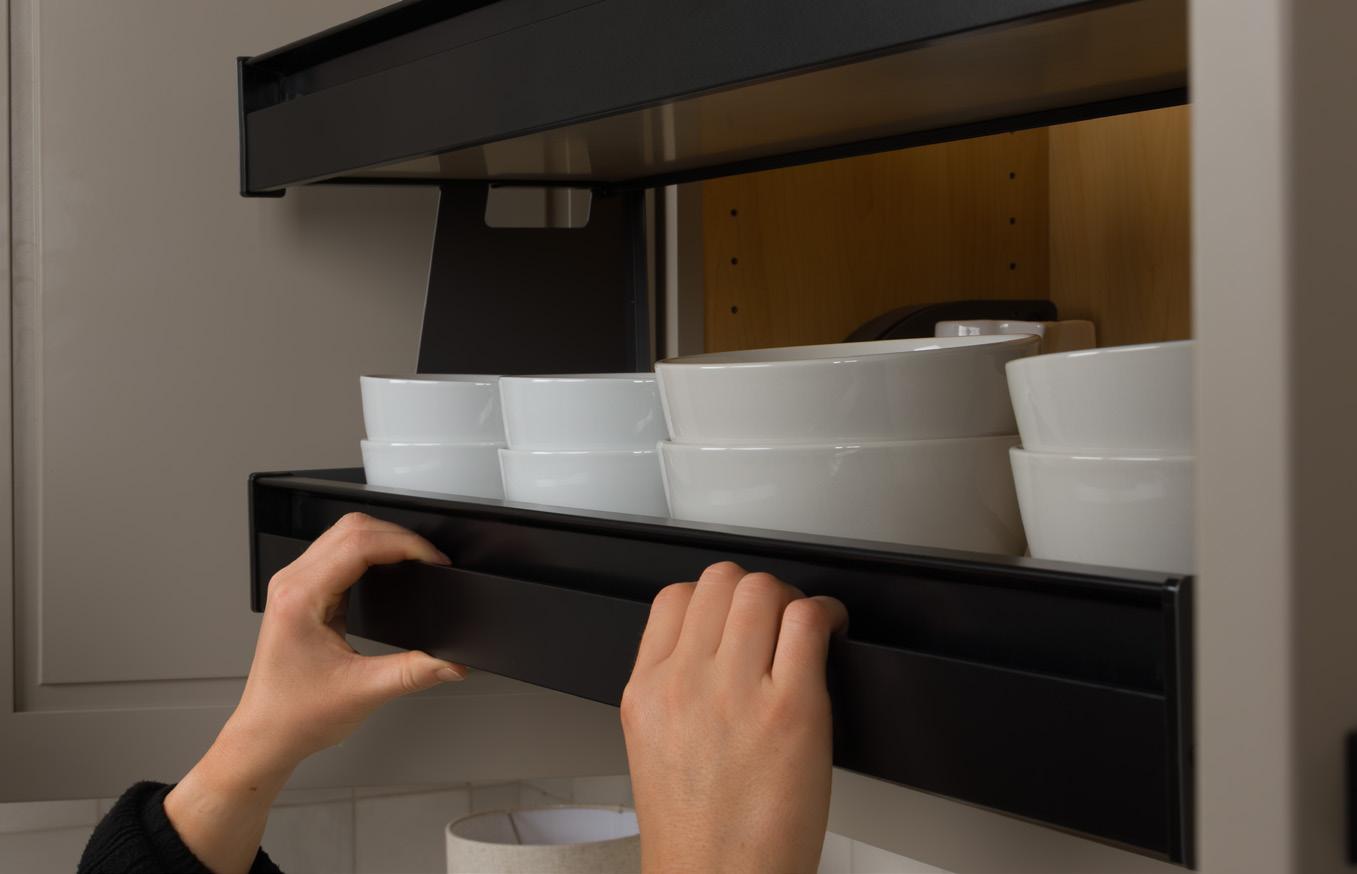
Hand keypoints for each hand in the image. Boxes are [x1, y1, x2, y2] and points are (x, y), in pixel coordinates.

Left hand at [166, 513, 465, 873]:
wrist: (265, 736)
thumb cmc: (294, 716)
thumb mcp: (364, 692)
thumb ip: (415, 673)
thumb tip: (454, 661)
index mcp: (300, 598)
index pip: (358, 544)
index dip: (404, 544)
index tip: (433, 559)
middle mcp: (292, 584)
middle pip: (352, 528)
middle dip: (398, 536)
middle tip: (429, 557)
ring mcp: (294, 586)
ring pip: (344, 534)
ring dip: (383, 541)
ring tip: (415, 560)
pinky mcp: (302, 592)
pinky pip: (338, 552)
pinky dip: (370, 553)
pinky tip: (390, 568)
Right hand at [622, 562, 847, 873]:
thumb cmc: (698, 833)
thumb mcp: (654, 746)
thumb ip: (673, 688)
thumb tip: (712, 648)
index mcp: (647, 691)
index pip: (674, 598)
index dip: (713, 597)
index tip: (735, 613)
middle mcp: (685, 683)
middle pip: (720, 581)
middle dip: (755, 592)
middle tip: (775, 618)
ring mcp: (737, 692)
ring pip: (763, 589)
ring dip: (790, 599)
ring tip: (804, 625)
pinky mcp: (791, 708)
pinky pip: (808, 621)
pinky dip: (827, 614)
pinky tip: (832, 631)